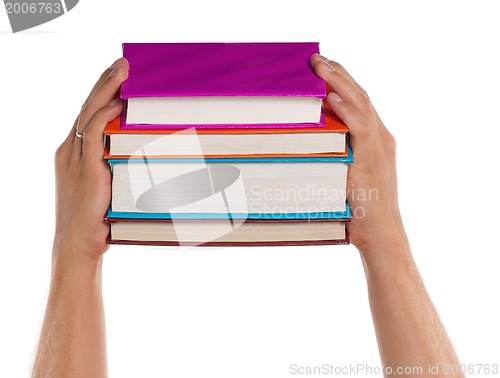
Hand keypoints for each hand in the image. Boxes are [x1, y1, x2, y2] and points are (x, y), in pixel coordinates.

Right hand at [53, 58, 128, 262]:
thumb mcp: (105, 184)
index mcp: (73, 152)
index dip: (101, 92)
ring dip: (106, 90)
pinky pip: (93, 133)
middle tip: (122, 64)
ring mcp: (74, 157)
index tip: (117, 76)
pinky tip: (119, 103)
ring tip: (122, 71)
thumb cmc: (95, 217)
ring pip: (89, 113)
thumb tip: (140, 153)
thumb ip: (115, 164)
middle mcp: (70, 149)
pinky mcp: (83, 167)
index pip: (87, 113)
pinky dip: (105, 116)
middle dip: (104, 82)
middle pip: (87, 106)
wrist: (78, 242)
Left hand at [311, 54, 407, 254]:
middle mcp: (381, 137)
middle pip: (360, 96)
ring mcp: (379, 147)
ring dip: (340, 84)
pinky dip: (347, 112)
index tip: (324, 67)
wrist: (381, 233)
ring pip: (361, 106)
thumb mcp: (347, 173)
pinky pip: (360, 129)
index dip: (343, 82)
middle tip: (318, 59)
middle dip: (339, 75)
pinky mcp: (372, 160)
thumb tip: (309, 144)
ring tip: (320, 67)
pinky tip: (331, 98)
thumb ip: (336, 153)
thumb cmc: (361, 207)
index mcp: (376, 138)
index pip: (359, 101)